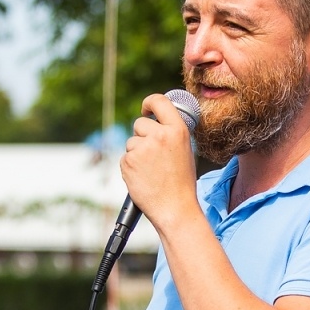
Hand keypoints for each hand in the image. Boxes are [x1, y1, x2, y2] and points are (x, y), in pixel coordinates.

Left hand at [120, 94, 197, 233]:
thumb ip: (169, 133)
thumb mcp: (185, 150)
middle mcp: (159, 135)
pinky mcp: (128, 161)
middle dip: (142, 136)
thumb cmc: (181, 182)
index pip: (159, 101)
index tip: (145, 109)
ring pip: (131, 142)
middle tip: (153, 156)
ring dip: (137, 154)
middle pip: (139, 124)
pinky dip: (131, 167)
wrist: (175, 208)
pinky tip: (144, 178)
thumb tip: (154, 123)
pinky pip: (125, 157)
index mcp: (177, 130)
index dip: (149, 102)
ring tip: (151, 171)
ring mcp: (142, 148)